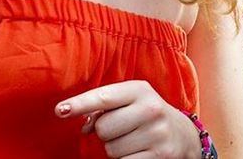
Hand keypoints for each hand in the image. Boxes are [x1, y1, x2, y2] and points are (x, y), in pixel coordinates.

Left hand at [55, 80, 199, 158]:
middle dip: (105, 131)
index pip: (104, 97)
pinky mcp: (159, 157)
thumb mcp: (131, 101)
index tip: (60, 110)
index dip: (80, 104)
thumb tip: (83, 128)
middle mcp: (151, 110)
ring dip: (115, 148)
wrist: (183, 135)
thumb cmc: (145, 114)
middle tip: (121, 128)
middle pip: (103, 127)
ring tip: (133, 140)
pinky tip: (137, 152)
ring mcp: (157, 134)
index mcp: (141, 91)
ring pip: (111, 149)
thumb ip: (104, 107)